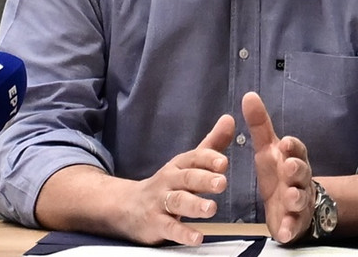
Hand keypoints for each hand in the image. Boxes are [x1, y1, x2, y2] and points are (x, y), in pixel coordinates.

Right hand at [124, 113, 233, 244]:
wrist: (128, 206)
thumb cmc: (168, 183)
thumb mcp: (188, 163)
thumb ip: (211, 144)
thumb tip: (229, 119)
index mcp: (179, 165)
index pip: (193, 158)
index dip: (208, 159)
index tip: (223, 162)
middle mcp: (169, 180)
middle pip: (186, 178)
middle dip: (204, 180)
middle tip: (222, 183)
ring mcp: (161, 202)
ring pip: (177, 201)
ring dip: (194, 205)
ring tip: (211, 209)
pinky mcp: (155, 223)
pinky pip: (169, 228)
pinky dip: (183, 233)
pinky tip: (197, 237)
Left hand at [242, 91, 314, 243]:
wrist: (292, 204)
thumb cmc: (279, 172)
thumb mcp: (267, 148)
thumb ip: (259, 125)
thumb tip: (249, 95)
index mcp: (293, 159)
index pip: (297, 150)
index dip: (292, 147)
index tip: (284, 143)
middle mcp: (299, 180)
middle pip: (302, 173)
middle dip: (296, 170)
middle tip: (288, 167)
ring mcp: (299, 202)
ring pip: (301, 199)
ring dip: (296, 197)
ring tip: (289, 196)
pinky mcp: (294, 223)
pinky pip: (294, 226)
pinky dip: (291, 229)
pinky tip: (284, 232)